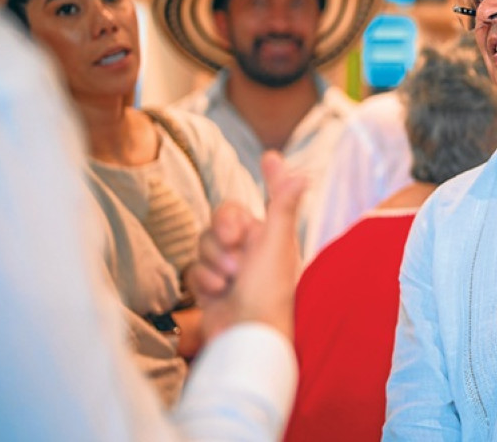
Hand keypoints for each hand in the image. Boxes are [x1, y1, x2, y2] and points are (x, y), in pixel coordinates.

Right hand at [187, 151, 305, 341]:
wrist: (244, 337)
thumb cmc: (268, 291)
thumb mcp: (276, 245)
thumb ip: (282, 207)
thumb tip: (302, 174)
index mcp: (273, 235)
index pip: (271, 198)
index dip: (272, 178)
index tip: (271, 158)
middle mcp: (253, 247)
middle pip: (222, 218)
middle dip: (223, 231)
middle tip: (235, 243)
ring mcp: (230, 266)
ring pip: (204, 242)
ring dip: (214, 260)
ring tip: (230, 279)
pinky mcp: (210, 286)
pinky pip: (194, 268)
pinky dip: (203, 280)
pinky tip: (218, 293)